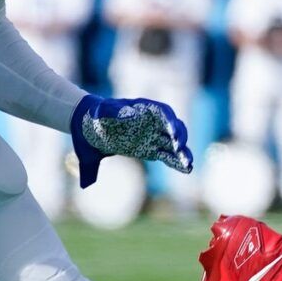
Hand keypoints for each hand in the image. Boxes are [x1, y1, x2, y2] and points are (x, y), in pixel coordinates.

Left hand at [71, 94, 192, 187]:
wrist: (93, 127)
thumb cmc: (99, 116)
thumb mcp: (103, 112)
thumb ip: (113, 112)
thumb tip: (128, 115)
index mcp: (146, 110)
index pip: (164, 114)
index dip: (171, 122)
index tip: (172, 133)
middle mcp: (154, 123)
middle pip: (175, 128)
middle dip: (180, 137)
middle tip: (179, 149)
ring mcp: (153, 137)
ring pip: (174, 144)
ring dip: (183, 153)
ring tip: (188, 164)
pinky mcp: (151, 150)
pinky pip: (167, 156)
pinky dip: (176, 162)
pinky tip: (186, 170)